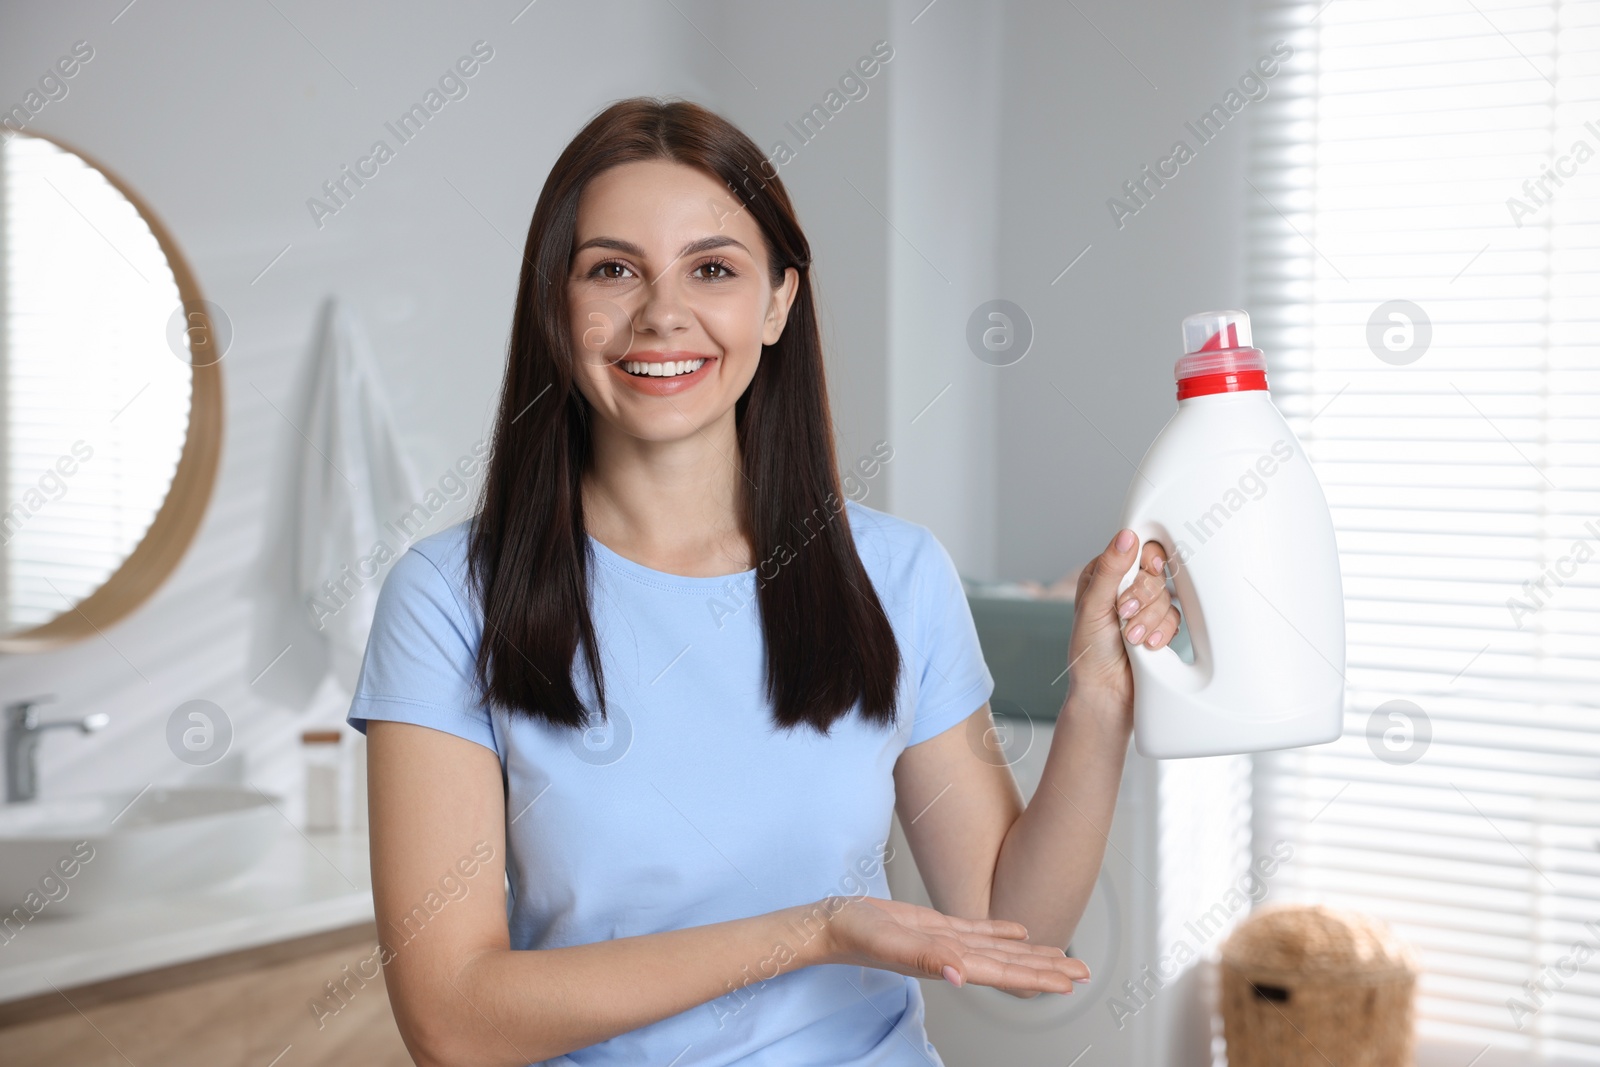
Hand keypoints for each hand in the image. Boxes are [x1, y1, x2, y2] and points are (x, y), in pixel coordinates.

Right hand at [815, 895, 1088, 996]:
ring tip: (1063, 956)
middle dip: (1048, 969)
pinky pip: (977, 932)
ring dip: (1032, 955)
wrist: (831, 923)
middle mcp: (953, 956)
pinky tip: (1019, 933)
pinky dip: (1002, 934)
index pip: (1002, 973)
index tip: (1069, 982)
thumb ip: (925, 958)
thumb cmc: (854, 934)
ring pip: (999, 950)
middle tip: (1084, 973)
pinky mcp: (936, 926)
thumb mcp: (890, 942)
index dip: (1037, 977)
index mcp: (947, 962)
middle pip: (1010, 966)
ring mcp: (946, 942)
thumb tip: (961, 975)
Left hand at [1067, 529, 1180, 712]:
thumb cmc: (1089, 652)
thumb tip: (1126, 537)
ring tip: (1131, 637)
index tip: (1149, 568)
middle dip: (1143, 597)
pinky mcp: (1159, 626)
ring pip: (1167, 596)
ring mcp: (1144, 607)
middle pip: (1155, 572)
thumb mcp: (1093, 606)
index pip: (1135, 548)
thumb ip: (1111, 571)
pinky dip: (1162, 632)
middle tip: (1125, 613)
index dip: (1146, 557)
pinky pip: (1175, 618)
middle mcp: (1124, 588)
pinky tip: (1147, 645)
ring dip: (1150, 619)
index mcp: (1104, 575)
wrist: (1106, 692)